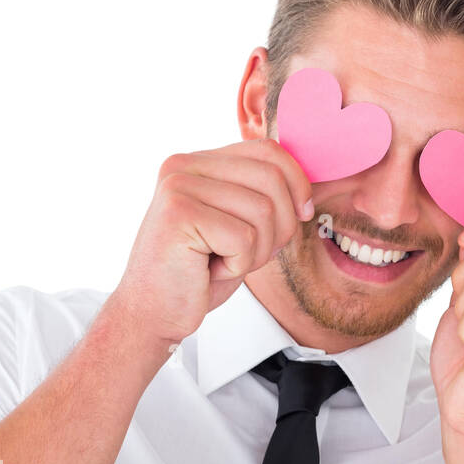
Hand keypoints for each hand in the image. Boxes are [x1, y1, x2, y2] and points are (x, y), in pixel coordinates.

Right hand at [112, 138, 313, 347]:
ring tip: (224, 261)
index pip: (269, 151)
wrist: (155, 311)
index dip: (298, 184)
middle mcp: (184, 165)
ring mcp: (178, 187)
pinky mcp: (177, 214)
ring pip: (263, 210)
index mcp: (200, 161)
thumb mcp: (240, 224)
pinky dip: (238, 265)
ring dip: (257, 251)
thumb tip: (308, 186)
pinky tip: (210, 270)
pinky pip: (244, 238)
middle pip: (272, 179)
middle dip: (281, 225)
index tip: (301, 215)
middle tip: (250, 252)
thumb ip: (264, 195)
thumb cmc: (201, 271)